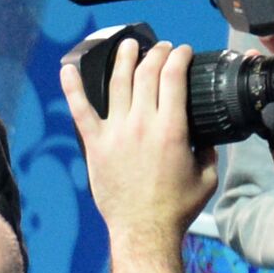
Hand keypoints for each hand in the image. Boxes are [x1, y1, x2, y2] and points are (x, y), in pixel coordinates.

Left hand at [60, 40, 217, 244]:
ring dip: (122, 59)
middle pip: (146, 74)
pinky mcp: (94, 144)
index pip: (173, 78)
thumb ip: (206, 149)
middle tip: (160, 47)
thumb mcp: (206, 174)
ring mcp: (115, 132)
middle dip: (155, 54)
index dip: (177, 58)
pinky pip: (79, 110)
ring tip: (127, 45)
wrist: (143, 227)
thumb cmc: (176, 206)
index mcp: (171, 128)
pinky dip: (71, 88)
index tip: (181, 51)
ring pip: (116, 84)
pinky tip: (67, 68)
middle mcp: (141, 124)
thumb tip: (203, 135)